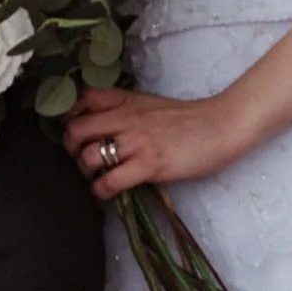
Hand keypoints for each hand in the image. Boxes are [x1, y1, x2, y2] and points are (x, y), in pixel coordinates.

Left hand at [63, 84, 241, 201]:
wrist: (221, 126)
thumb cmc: (189, 119)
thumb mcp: (151, 105)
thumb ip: (126, 112)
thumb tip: (103, 130)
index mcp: (126, 100)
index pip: (83, 98)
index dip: (70, 114)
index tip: (74, 128)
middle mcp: (126, 118)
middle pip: (76, 130)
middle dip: (71, 148)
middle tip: (81, 157)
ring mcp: (136, 142)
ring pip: (88, 157)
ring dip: (86, 171)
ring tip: (96, 175)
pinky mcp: (148, 165)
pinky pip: (109, 182)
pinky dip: (100, 191)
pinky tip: (106, 192)